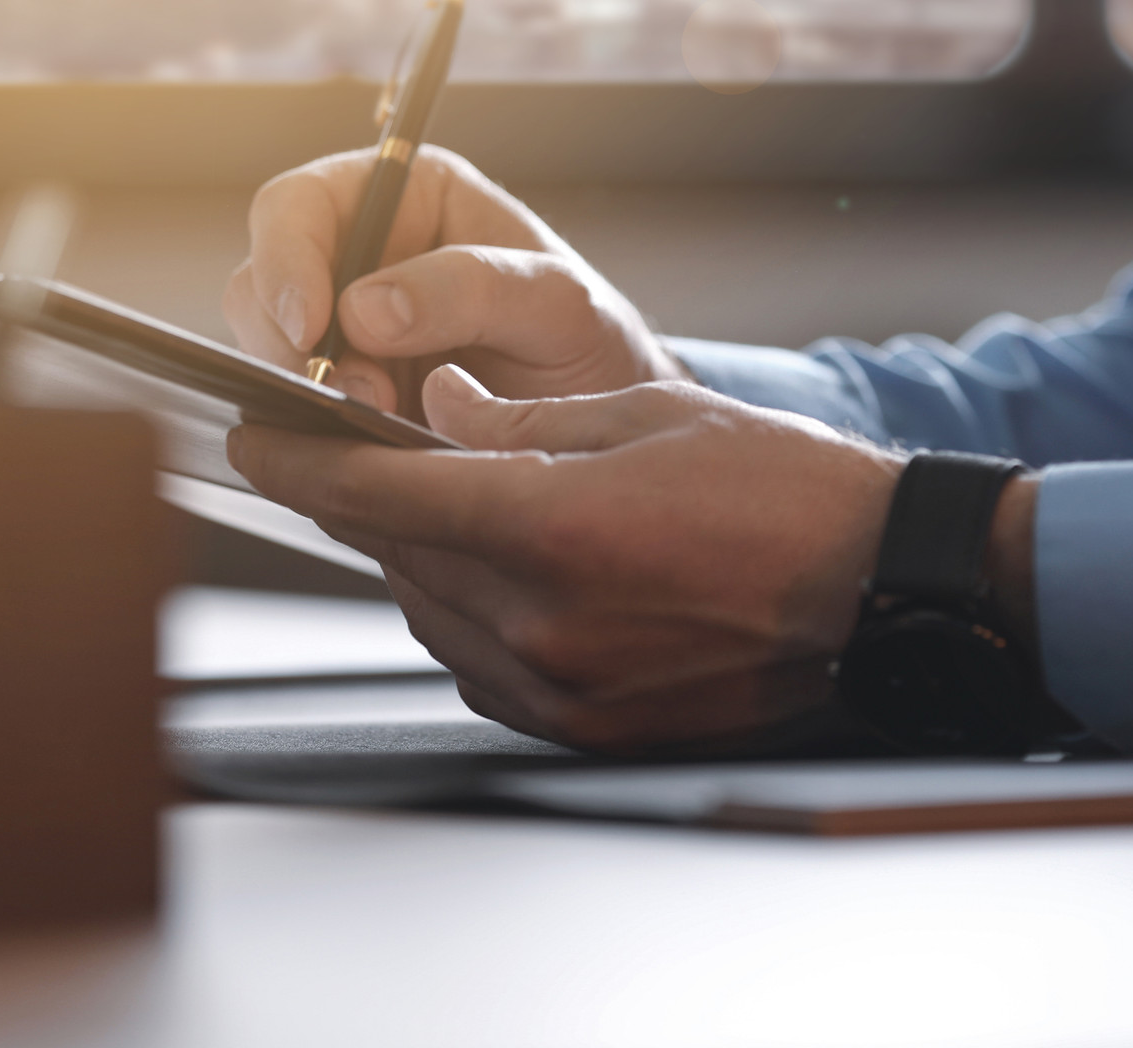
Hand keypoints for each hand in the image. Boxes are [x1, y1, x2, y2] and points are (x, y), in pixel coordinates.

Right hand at [222, 146, 689, 414]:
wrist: (602, 423)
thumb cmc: (588, 340)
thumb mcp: (556, 303)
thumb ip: (472, 289)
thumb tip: (366, 308)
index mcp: (407, 195)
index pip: (300, 204)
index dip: (286, 259)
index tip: (310, 326)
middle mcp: (361, 252)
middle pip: (262, 279)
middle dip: (291, 342)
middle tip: (355, 392)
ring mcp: (343, 325)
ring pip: (266, 347)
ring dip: (305, 390)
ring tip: (384, 414)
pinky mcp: (340, 389)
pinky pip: (290, 404)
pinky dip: (317, 426)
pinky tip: (369, 437)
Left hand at [228, 369, 907, 753]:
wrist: (880, 589)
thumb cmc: (784, 488)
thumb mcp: (648, 413)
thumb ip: (524, 417)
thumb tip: (438, 408)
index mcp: (553, 525)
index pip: (377, 494)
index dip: (298, 461)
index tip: (252, 438)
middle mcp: (542, 619)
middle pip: (396, 554)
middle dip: (368, 500)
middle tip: (358, 454)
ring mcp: (561, 685)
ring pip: (433, 612)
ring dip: (424, 558)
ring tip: (465, 506)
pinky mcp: (582, 724)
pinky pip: (481, 663)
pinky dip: (471, 614)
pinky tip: (510, 572)